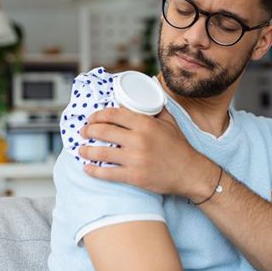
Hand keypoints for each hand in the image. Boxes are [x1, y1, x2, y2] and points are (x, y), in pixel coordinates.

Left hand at [78, 107, 217, 199]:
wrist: (190, 173)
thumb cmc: (180, 147)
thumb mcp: (170, 122)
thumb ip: (156, 108)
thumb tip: (148, 94)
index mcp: (145, 124)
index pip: (114, 114)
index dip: (98, 115)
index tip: (91, 117)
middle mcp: (138, 139)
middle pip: (104, 131)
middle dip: (88, 130)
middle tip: (84, 132)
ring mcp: (135, 159)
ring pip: (101, 152)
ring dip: (86, 150)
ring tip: (81, 149)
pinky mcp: (134, 176)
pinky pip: (107, 173)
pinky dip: (94, 171)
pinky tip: (88, 168)